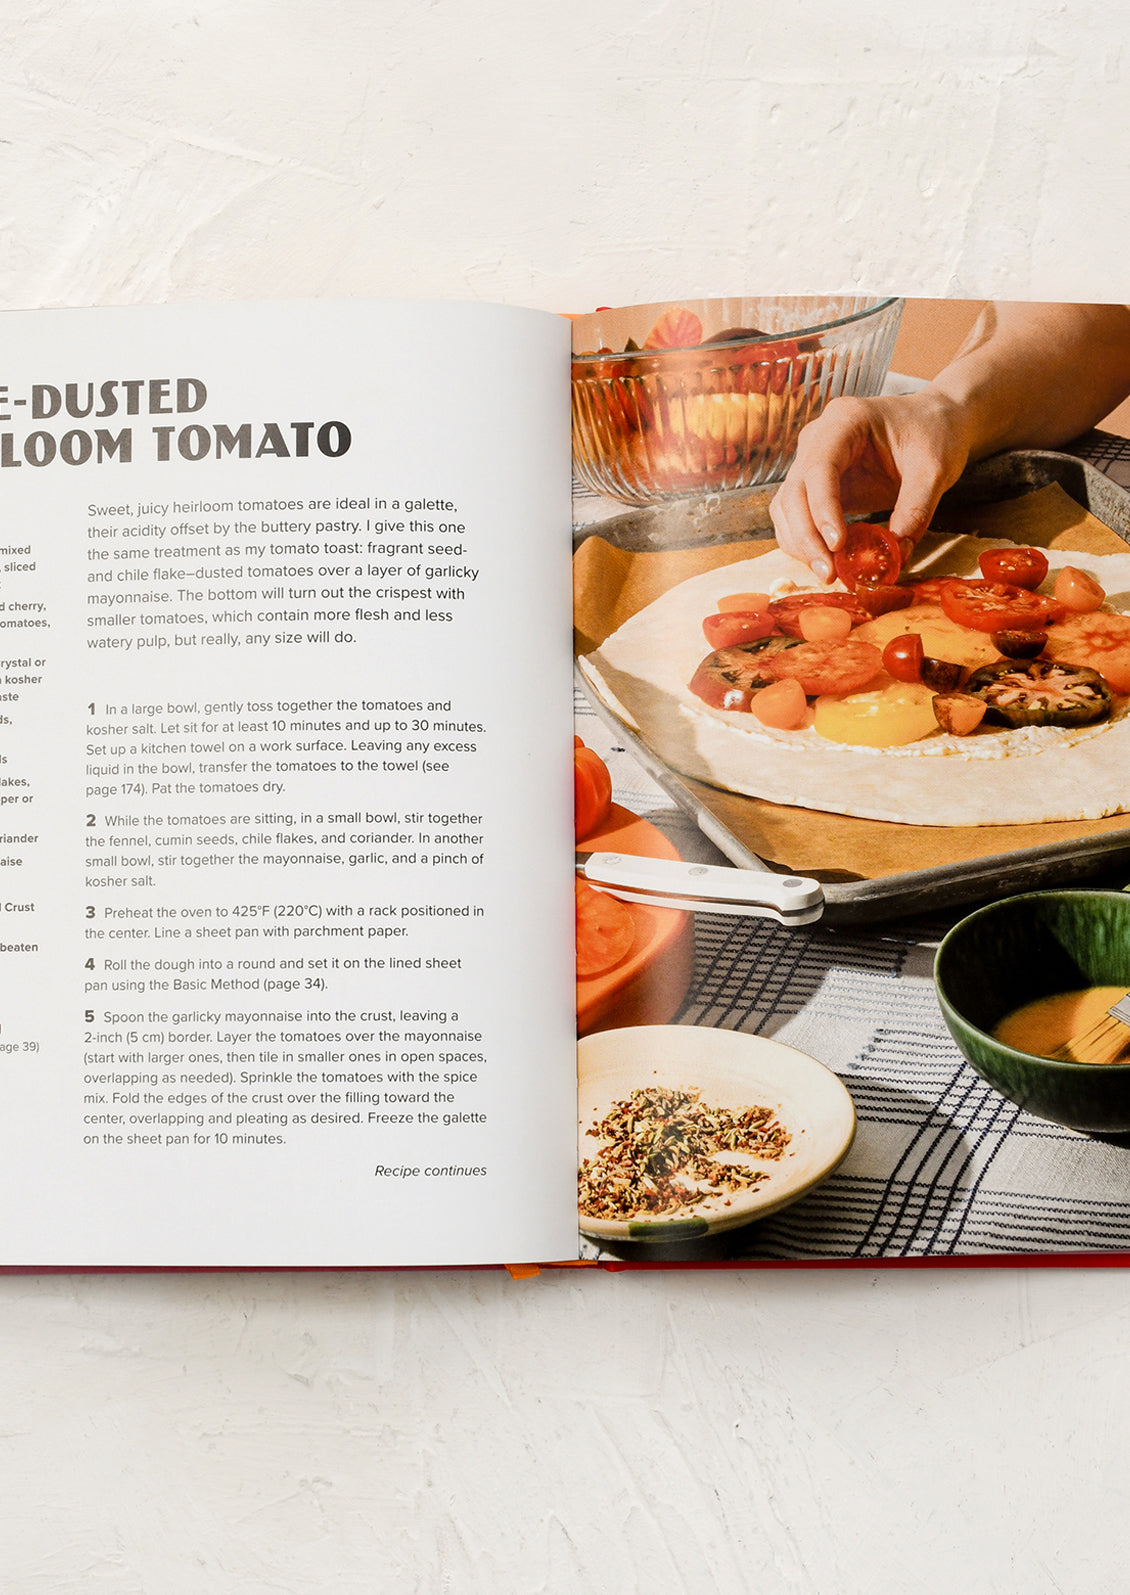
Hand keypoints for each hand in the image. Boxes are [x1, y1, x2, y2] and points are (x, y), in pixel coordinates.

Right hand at [769, 390, 972, 580]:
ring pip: (787, 507)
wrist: (933, 424)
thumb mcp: (934, 469)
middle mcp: (818, 439)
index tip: (837, 544)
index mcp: (845, 421)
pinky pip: (797, 517)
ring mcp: (812, 462)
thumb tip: (896, 553)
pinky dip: (806, 541)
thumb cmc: (934, 434)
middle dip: (806, 536)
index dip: (823, 509)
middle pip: (794, 491)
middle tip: (828, 572)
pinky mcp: (817, 486)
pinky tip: (827, 561)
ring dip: (800, 543)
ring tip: (828, 572)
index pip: (819, 467)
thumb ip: (916, 508)